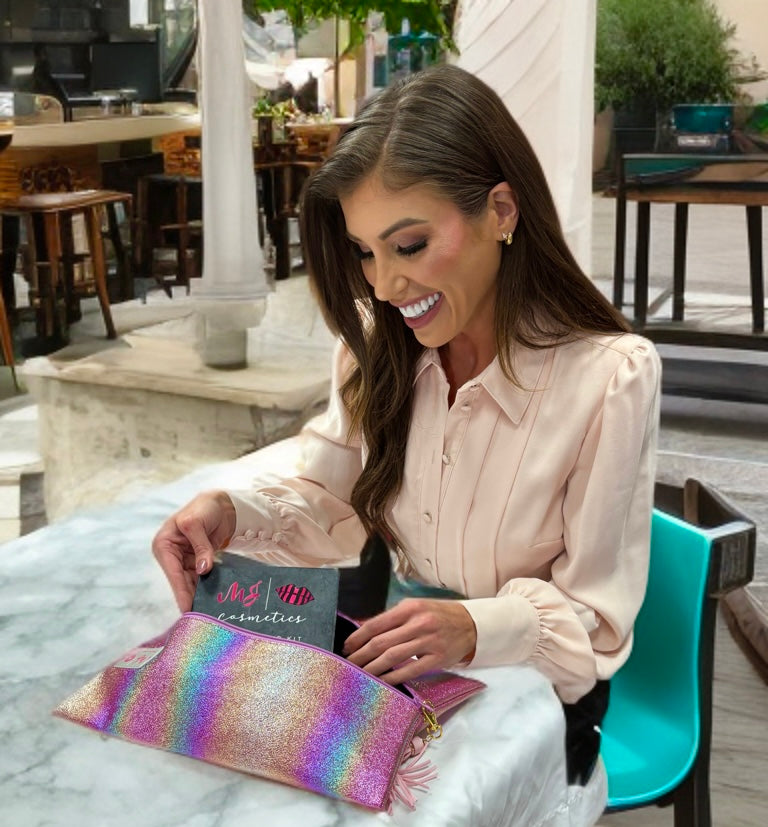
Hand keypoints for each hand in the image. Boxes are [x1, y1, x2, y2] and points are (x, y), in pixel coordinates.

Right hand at [151, 490, 236, 611]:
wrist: (222, 503)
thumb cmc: (204, 508)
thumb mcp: (197, 523)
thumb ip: (200, 547)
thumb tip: (203, 571)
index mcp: (163, 544)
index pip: (172, 573)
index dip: (181, 592)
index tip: (188, 610)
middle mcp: (171, 555)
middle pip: (181, 581)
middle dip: (191, 598)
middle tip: (200, 618)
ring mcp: (185, 560)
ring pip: (192, 583)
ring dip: (200, 596)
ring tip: (208, 614)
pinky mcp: (198, 562)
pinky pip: (202, 579)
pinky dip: (208, 588)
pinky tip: (214, 601)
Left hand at [343, 598, 476, 684]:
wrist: (472, 625)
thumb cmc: (438, 616)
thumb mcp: (416, 608)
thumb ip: (393, 619)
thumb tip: (363, 632)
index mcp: (410, 608)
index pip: (376, 624)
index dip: (357, 637)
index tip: (346, 647)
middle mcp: (419, 623)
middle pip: (381, 642)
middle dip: (360, 655)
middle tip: (347, 664)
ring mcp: (429, 642)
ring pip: (392, 657)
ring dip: (372, 668)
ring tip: (359, 674)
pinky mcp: (437, 659)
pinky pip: (410, 670)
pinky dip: (392, 678)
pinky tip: (381, 681)